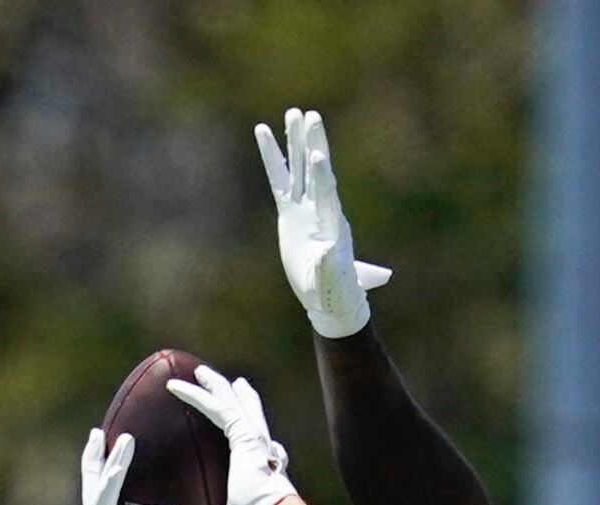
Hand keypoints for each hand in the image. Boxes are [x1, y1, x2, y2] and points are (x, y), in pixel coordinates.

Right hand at [57, 428, 232, 504]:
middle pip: (101, 486)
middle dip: (103, 458)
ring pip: (94, 489)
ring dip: (100, 462)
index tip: (135, 448)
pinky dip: (109, 484)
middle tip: (110, 430)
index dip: (127, 475)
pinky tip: (115, 464)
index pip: (122, 498)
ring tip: (101, 435)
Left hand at [162, 364, 300, 504]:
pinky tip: (180, 386)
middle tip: (221, 380)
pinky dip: (198, 396)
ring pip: (231, 403)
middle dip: (230, 394)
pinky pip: (218, 408)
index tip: (237, 413)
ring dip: (214, 386)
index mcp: (258, 465)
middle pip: (243, 412)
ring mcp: (254, 438)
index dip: (243, 421)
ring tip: (199, 372)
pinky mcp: (246, 435)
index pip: (249, 436)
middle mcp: (259, 447)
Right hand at [255, 105, 392, 340]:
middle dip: (313, 144)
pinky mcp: (291, 212)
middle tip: (311, 115)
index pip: (327, 195)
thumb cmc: (335, 292)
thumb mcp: (333, 281)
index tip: (318, 155)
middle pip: (317, 172)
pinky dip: (273, 157)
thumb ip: (332, 266)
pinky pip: (280, 180)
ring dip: (296, 142)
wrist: (328, 298)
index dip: (322, 177)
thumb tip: (329, 251)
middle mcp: (322, 210)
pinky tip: (263, 132)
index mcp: (334, 225)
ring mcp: (306, 208)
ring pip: (299, 169)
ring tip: (294, 112)